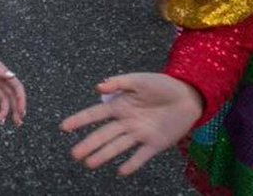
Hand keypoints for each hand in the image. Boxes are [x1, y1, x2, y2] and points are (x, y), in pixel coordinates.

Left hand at [0, 45, 25, 124]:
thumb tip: (11, 76)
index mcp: (4, 73)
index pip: (17, 88)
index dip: (21, 100)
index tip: (22, 112)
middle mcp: (1, 79)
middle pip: (12, 97)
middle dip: (16, 110)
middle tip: (18, 123)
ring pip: (3, 101)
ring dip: (4, 112)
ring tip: (0, 123)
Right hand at [60, 73, 202, 174]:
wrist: (188, 96)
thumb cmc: (162, 85)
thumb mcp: (139, 80)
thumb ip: (119, 83)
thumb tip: (98, 88)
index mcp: (119, 106)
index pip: (95, 114)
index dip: (79, 120)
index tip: (63, 127)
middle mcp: (126, 122)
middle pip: (103, 135)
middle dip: (88, 144)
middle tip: (74, 155)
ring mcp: (139, 134)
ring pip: (117, 146)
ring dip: (104, 155)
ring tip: (89, 164)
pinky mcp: (155, 143)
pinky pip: (141, 156)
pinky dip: (132, 164)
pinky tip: (121, 172)